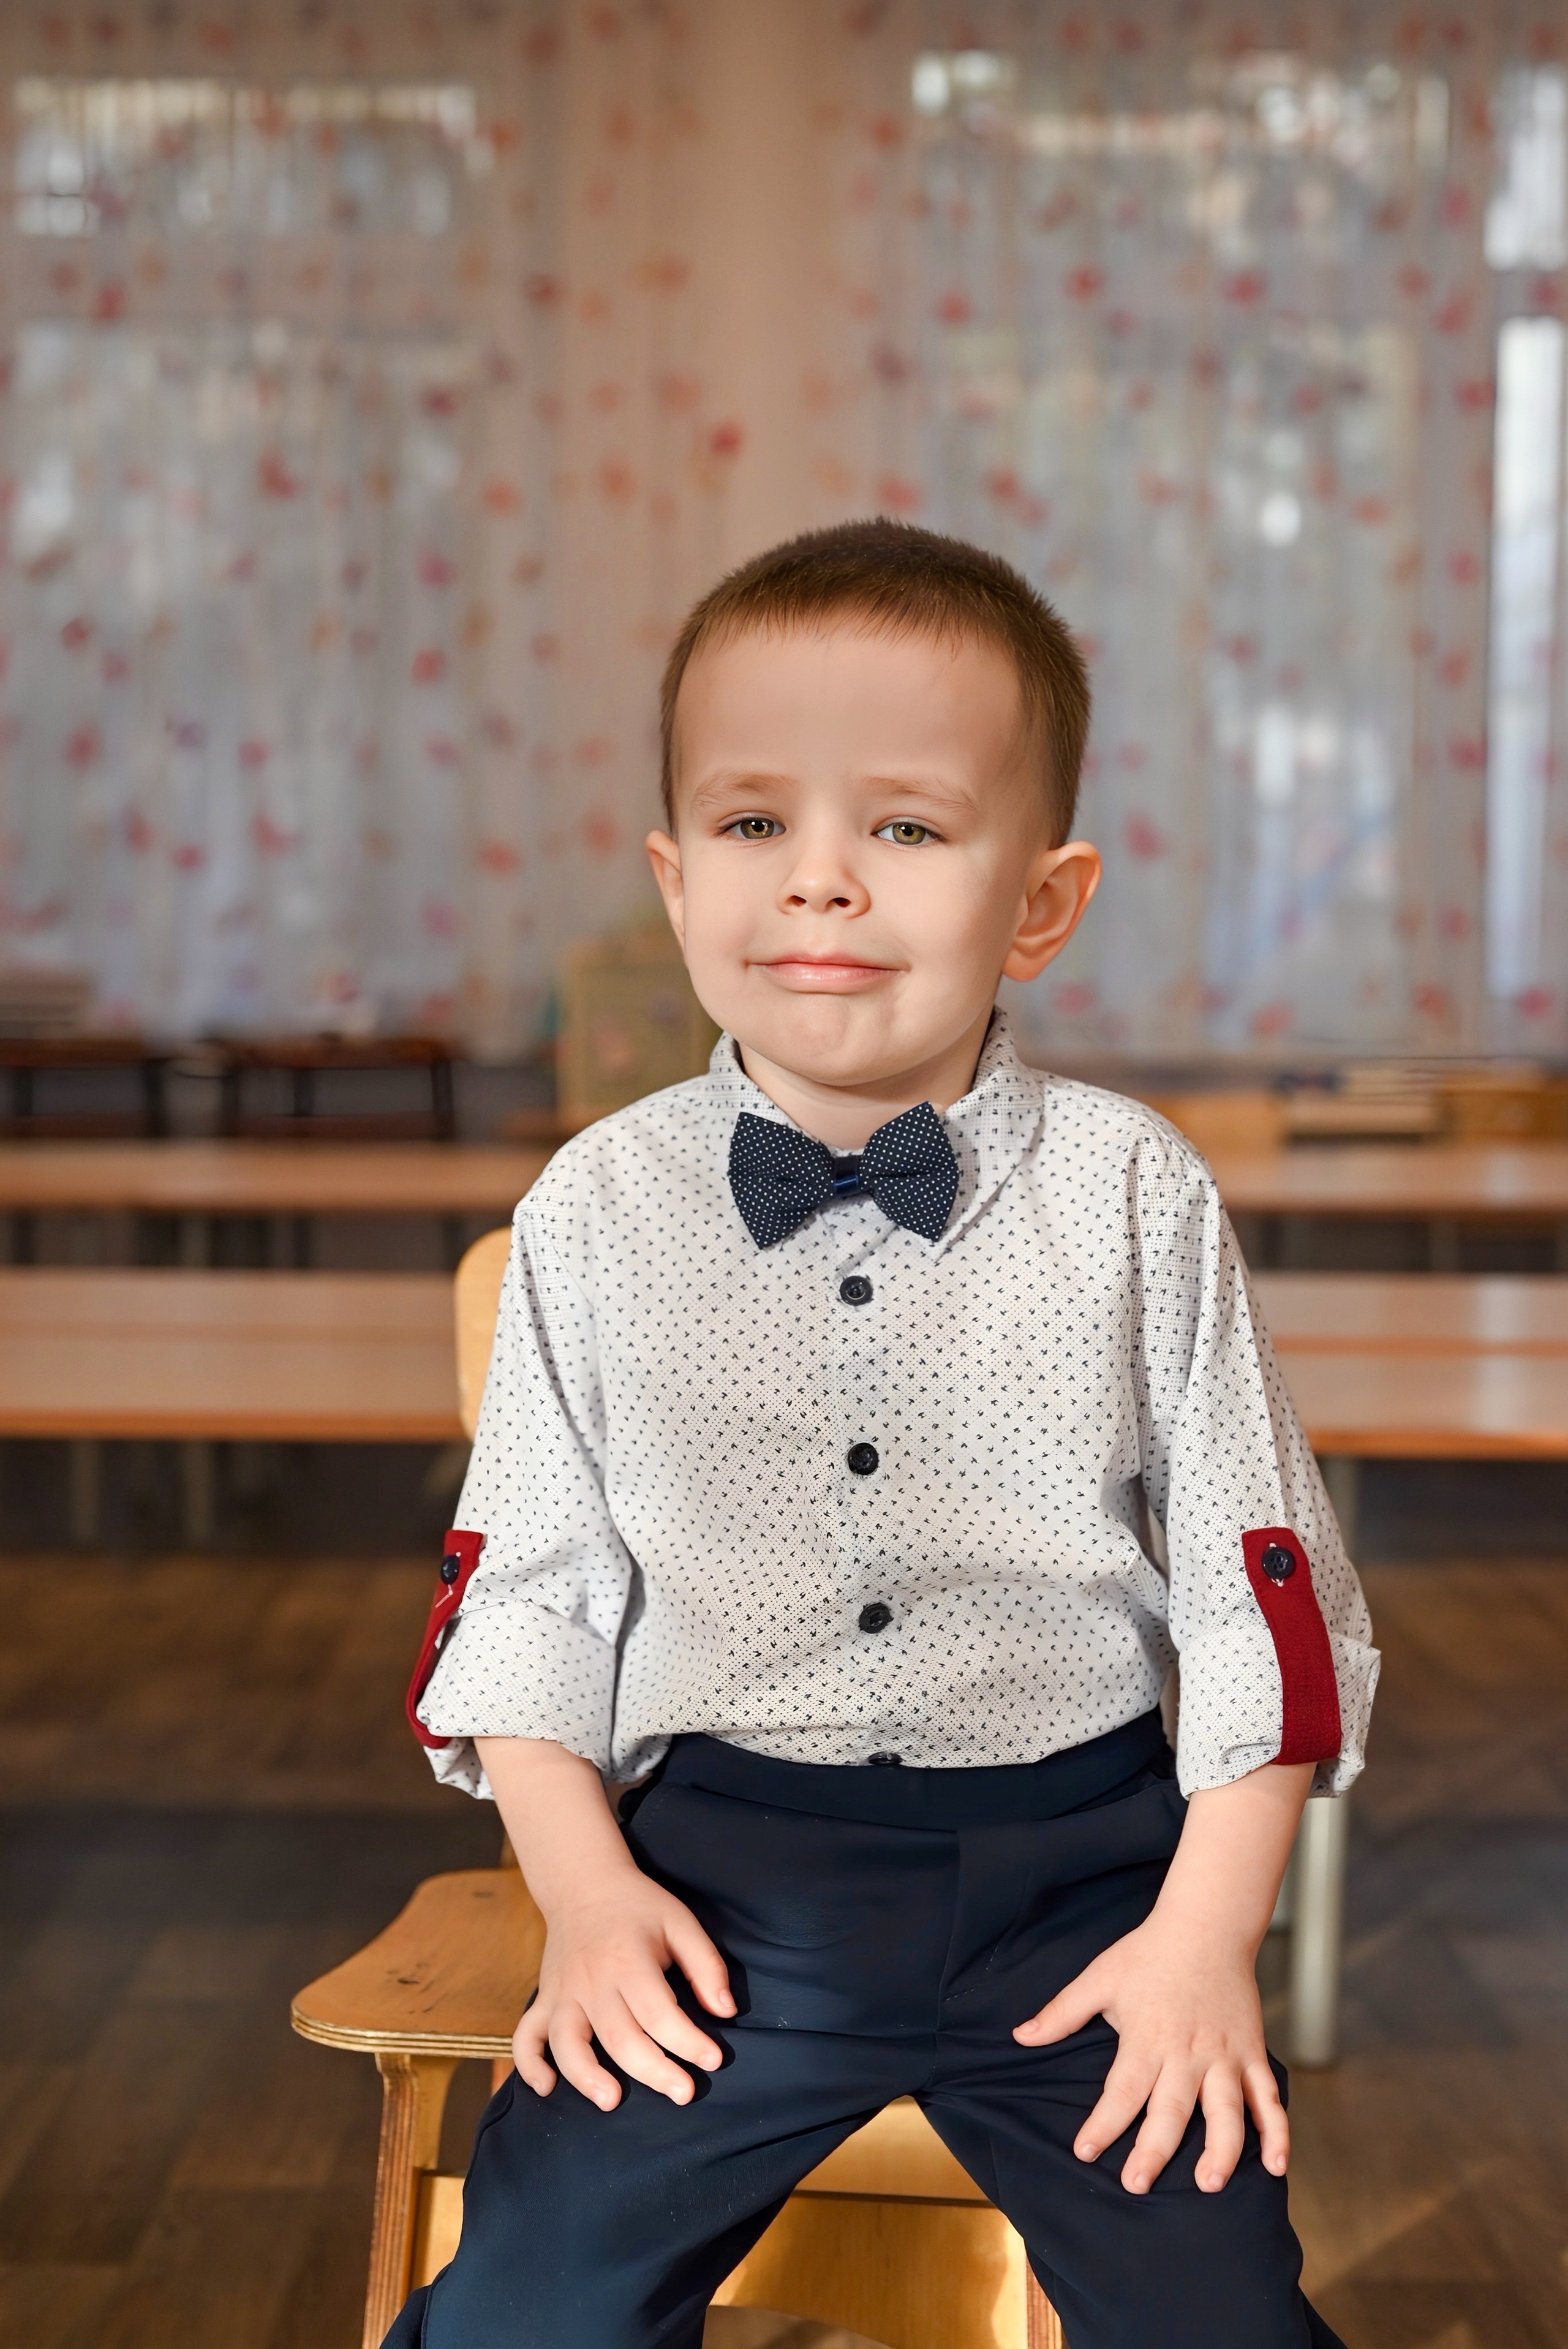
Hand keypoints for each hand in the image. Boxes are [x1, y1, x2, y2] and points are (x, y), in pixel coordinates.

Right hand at [515, 1870, 735, 2111]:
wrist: (583, 1882)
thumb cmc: (639, 1906)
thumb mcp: (681, 1921)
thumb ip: (706, 1965)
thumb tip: (726, 2011)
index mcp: (628, 1959)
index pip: (659, 2013)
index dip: (688, 2042)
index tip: (714, 2060)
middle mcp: (591, 1980)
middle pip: (619, 2037)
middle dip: (653, 2072)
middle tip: (685, 2093)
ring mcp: (562, 1991)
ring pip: (568, 2042)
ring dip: (586, 2076)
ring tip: (612, 2101)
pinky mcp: (544, 1998)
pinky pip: (527, 2035)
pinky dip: (529, 2064)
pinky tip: (546, 2089)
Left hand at [1013, 1912, 1287, 2194]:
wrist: (1207, 1925)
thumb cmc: (1149, 1953)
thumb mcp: (1099, 1977)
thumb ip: (1062, 2012)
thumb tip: (1021, 2036)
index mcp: (1147, 2037)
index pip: (1122, 2089)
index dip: (1103, 2123)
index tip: (1084, 2150)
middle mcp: (1187, 2053)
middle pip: (1171, 2108)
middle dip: (1153, 2149)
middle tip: (1137, 2183)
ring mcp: (1224, 2056)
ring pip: (1227, 2111)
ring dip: (1221, 2149)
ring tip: (1209, 2183)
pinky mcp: (1253, 2053)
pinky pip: (1269, 2098)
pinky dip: (1276, 2132)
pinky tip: (1275, 2166)